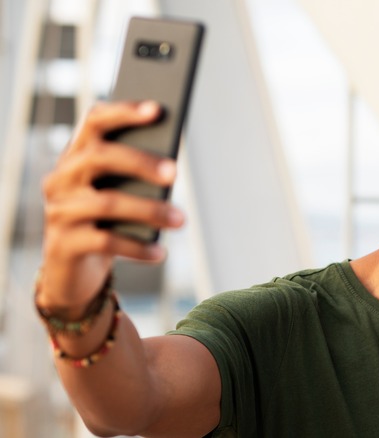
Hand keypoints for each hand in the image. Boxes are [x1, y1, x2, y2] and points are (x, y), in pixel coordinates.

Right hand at [38, 100, 184, 313]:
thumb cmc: (106, 221)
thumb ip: (135, 176)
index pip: (94, 122)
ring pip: (106, 203)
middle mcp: (62, 178)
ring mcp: (59, 211)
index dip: (124, 112)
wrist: (72, 268)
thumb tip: (170, 168)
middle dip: (140, 162)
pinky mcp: (63, 244)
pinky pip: (105, 242)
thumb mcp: (118, 194)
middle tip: (175, 173)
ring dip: (149, 210)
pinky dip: (138, 247)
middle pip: (100, 157)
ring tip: (180, 220)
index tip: (157, 109)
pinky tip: (161, 252)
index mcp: (76, 156)